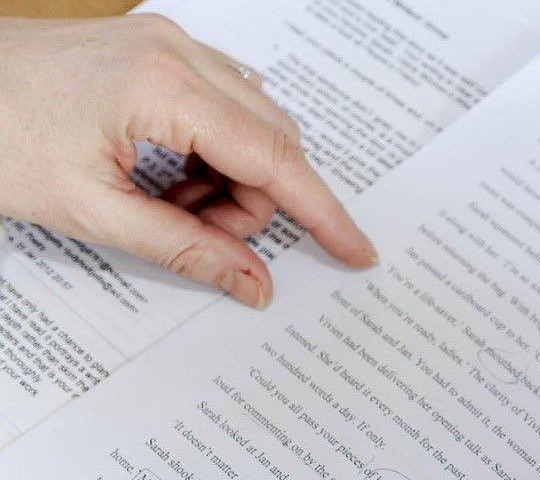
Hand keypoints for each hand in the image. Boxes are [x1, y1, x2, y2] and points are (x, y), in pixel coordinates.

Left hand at [0, 15, 375, 307]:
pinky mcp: (159, 48)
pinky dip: (212, 151)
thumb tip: (254, 283)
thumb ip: (184, 250)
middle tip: (206, 237)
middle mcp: (179, 52)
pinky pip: (224, 105)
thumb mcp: (89, 211)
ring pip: (254, 124)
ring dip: (232, 178)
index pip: (274, 160)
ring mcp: (170, 43)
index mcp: (164, 87)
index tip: (356, 251)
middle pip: (273, 141)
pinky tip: (168, 173)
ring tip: (172, 204)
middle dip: (255, 202)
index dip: (321, 212)